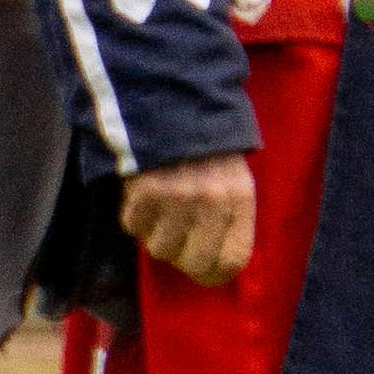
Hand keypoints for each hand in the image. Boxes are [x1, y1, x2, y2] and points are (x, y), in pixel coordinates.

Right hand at [120, 152, 258, 287]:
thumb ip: (230, 219)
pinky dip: (135, 216)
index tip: (205, 270)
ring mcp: (176, 197)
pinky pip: (134, 227)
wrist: (171, 100)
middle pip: (195, 262)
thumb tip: (216, 265)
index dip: (215, 273)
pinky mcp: (143, 191)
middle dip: (183, 258)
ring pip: (160, 249)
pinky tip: (144, 195)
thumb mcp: (235, 178)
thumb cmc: (208, 146)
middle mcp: (211, 201)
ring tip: (161, 210)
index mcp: (239, 197)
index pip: (233, 260)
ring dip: (157, 235)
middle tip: (178, 241)